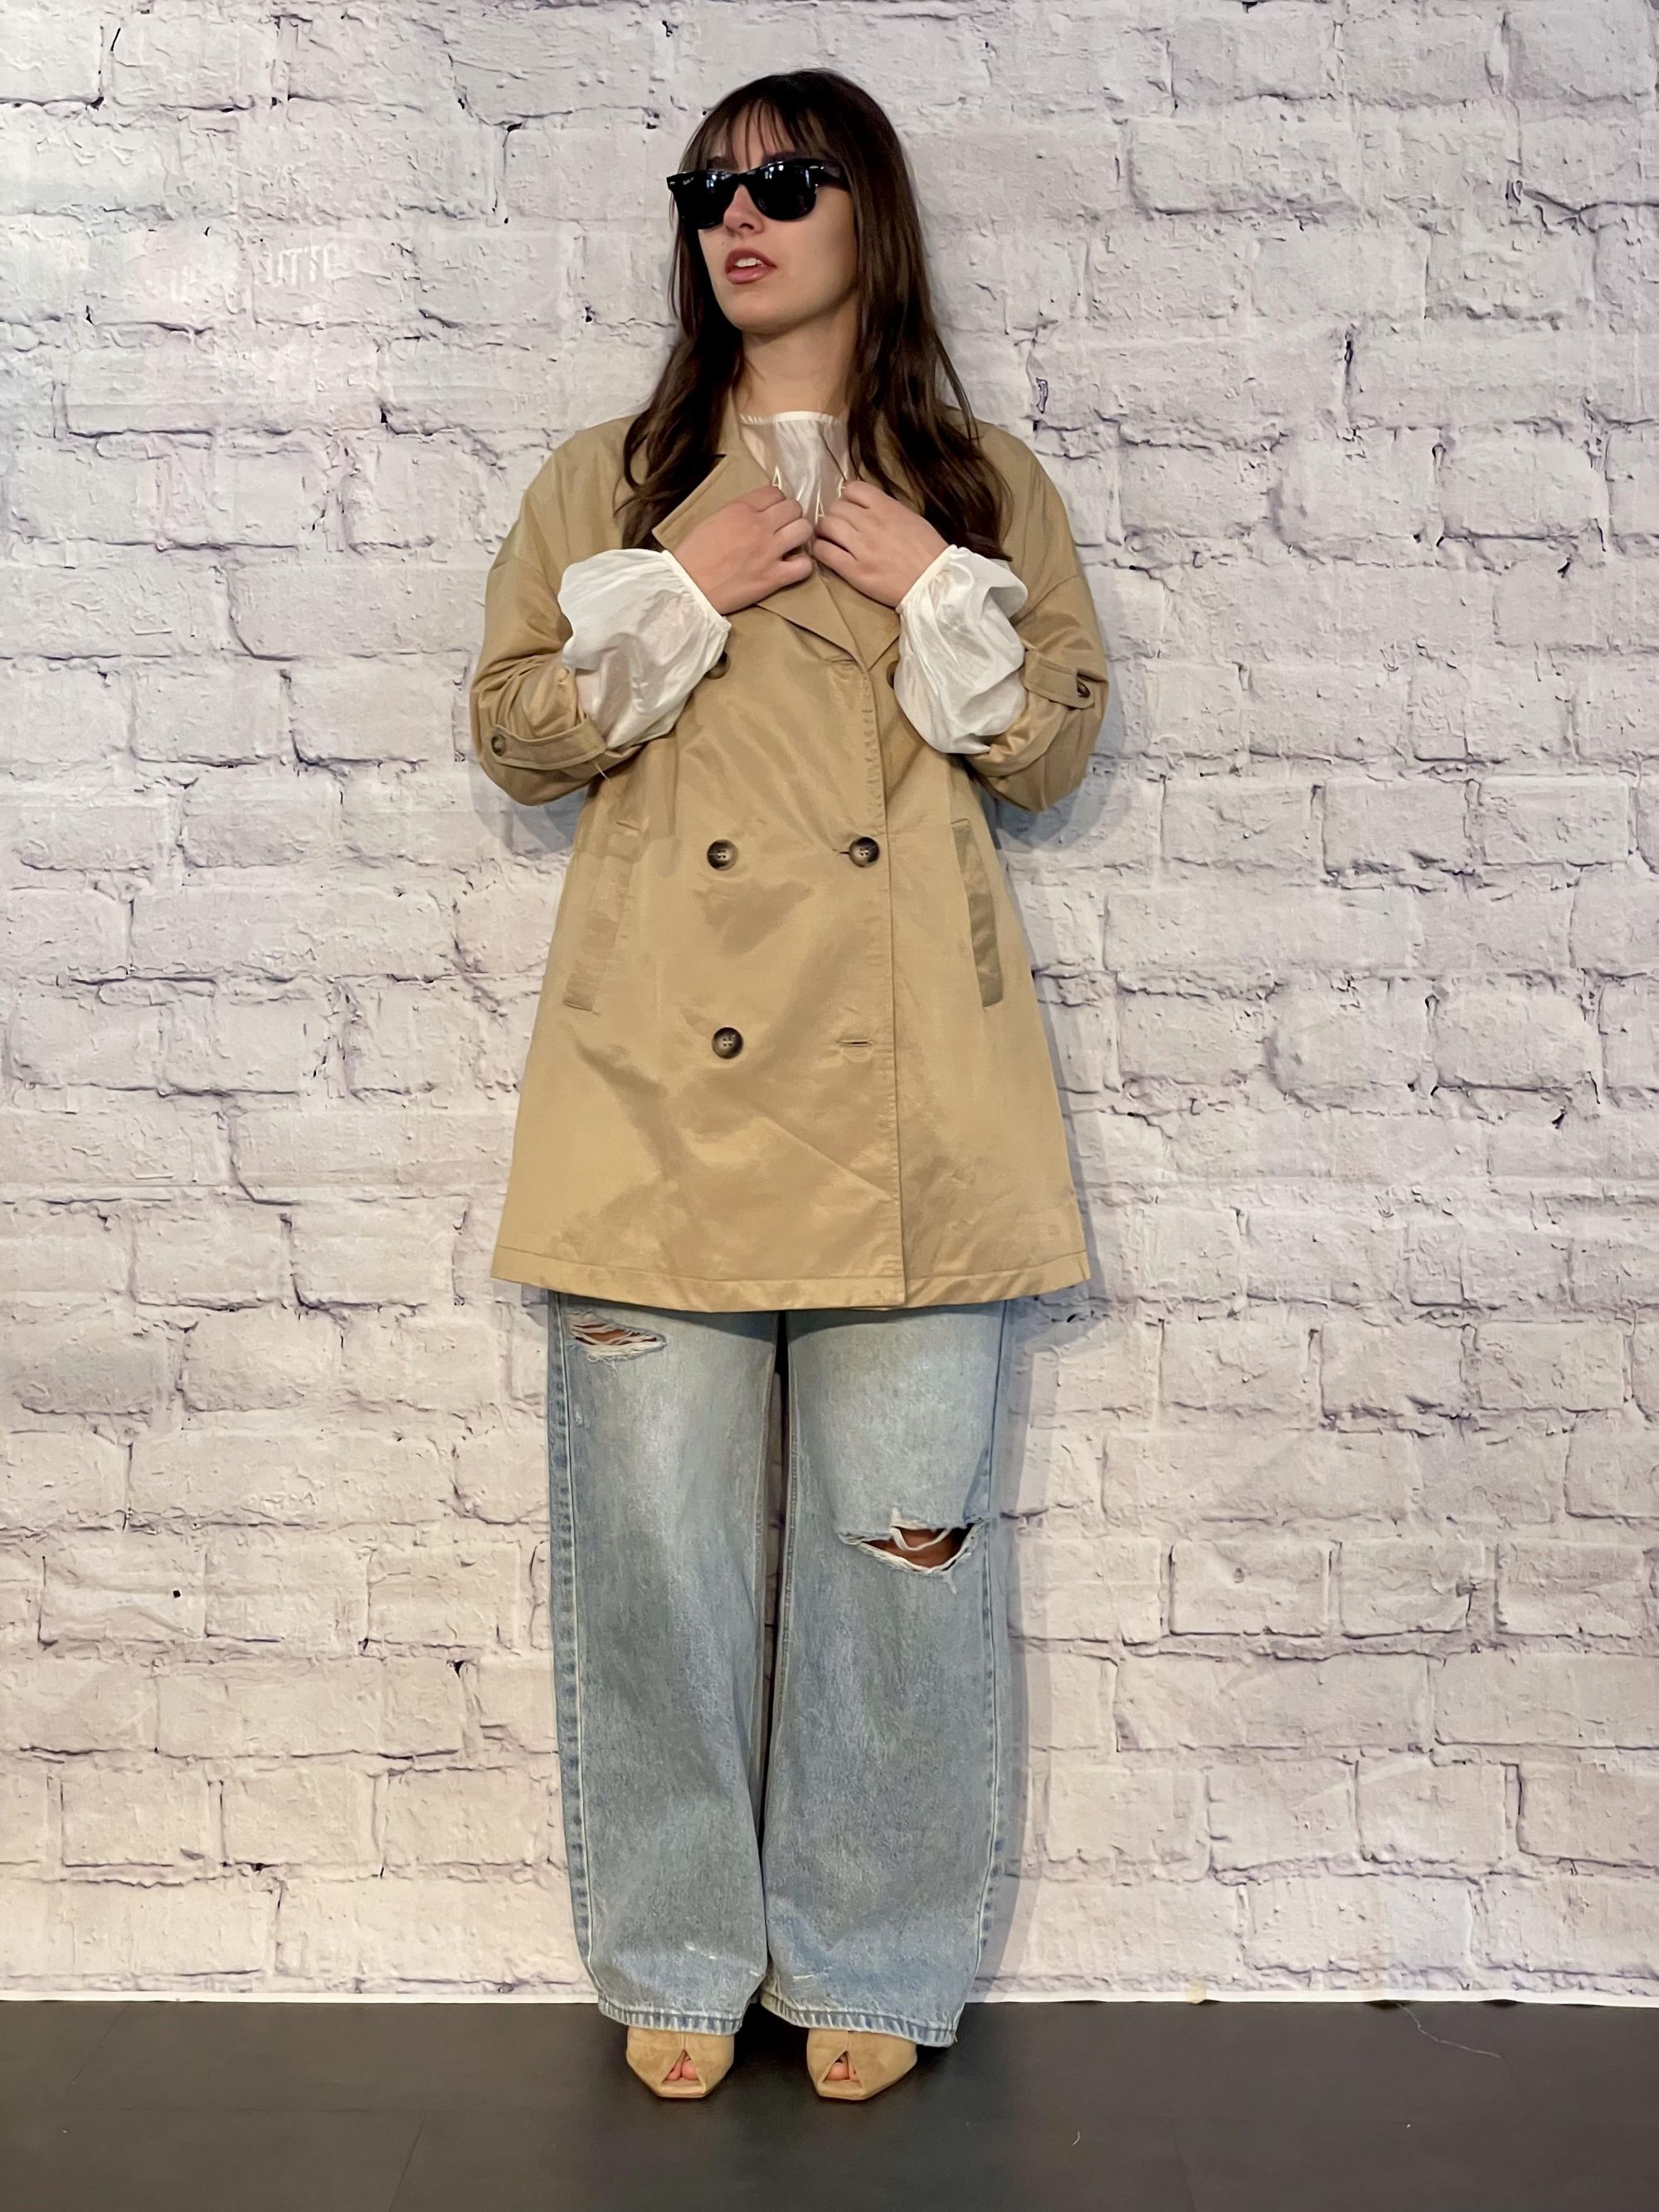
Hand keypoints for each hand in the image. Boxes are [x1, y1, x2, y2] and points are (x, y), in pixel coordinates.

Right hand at [672, 488, 816, 615]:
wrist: (688, 587)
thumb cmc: (694, 554)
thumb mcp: (714, 519)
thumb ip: (739, 511)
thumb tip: (758, 511)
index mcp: (741, 509)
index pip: (775, 492)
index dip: (776, 503)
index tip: (772, 514)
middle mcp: (758, 525)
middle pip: (793, 508)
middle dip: (790, 517)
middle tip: (783, 529)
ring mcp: (768, 551)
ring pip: (804, 530)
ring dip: (800, 536)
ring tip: (791, 545)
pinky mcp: (773, 577)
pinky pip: (805, 565)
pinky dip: (802, 566)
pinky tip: (792, 567)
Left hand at [811, 480, 947, 608]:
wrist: (934, 582)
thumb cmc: (928, 551)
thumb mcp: (910, 517)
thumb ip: (885, 509)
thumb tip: (864, 506)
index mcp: (886, 507)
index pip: (852, 489)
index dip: (847, 498)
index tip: (849, 508)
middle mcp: (870, 523)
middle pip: (836, 507)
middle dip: (835, 515)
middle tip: (838, 527)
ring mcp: (861, 547)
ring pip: (826, 526)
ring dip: (824, 531)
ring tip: (829, 538)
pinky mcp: (854, 571)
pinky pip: (824, 552)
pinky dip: (820, 549)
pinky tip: (825, 552)